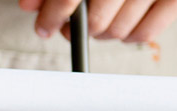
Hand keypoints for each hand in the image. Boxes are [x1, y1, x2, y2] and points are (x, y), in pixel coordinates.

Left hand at [19, 0, 176, 42]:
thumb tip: (29, 6)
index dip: (52, 16)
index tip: (44, 27)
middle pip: (96, 20)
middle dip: (78, 28)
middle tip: (70, 26)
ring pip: (118, 31)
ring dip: (101, 34)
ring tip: (96, 24)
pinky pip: (146, 34)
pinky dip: (128, 37)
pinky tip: (121, 26)